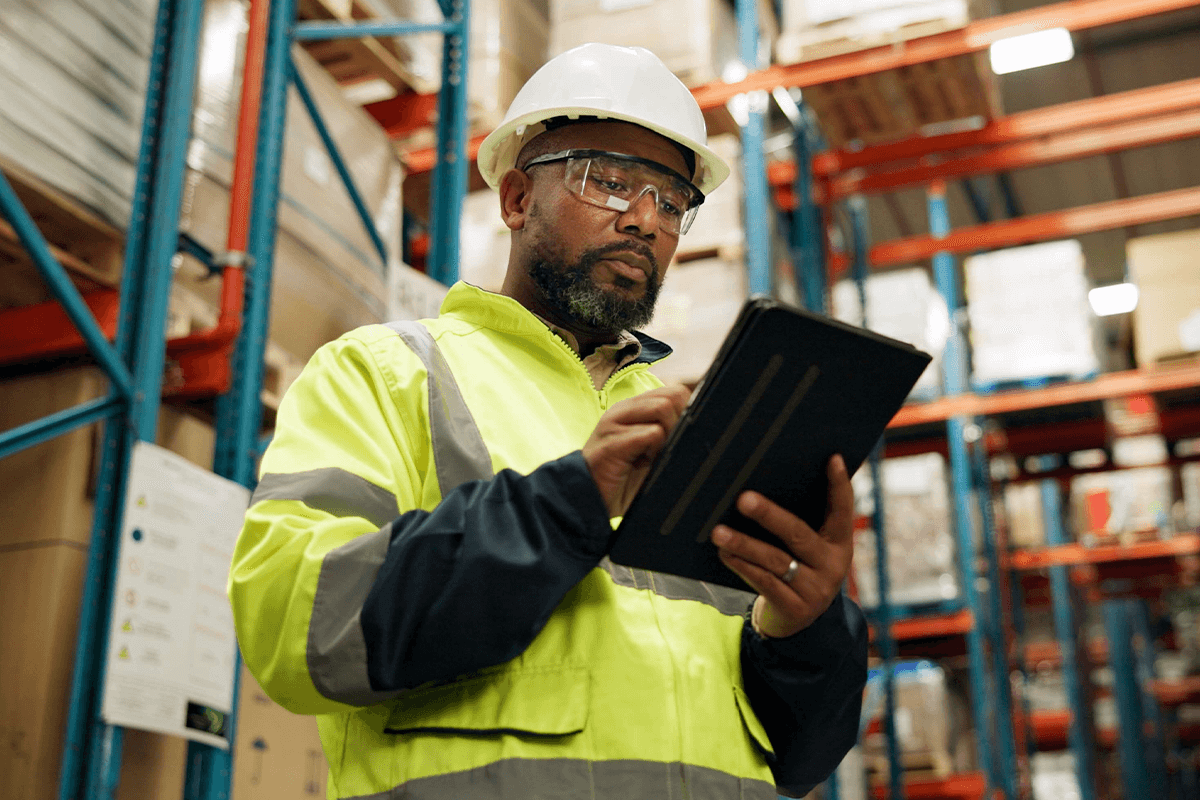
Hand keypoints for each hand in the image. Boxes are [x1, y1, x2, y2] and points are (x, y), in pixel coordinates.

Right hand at [582, 384, 691, 517]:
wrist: (587, 499)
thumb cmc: (621, 477)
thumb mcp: (650, 452)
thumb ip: (668, 435)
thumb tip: (702, 430)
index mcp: (635, 408)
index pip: (675, 391)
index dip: (687, 412)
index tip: (680, 438)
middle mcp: (625, 409)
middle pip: (674, 395)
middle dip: (681, 422)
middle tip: (667, 448)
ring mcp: (615, 422)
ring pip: (663, 408)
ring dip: (668, 435)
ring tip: (653, 456)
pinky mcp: (612, 442)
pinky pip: (651, 434)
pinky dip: (655, 451)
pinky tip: (641, 465)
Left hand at [710, 455, 854, 637]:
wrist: (799, 623)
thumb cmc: (798, 568)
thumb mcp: (809, 549)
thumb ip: (799, 522)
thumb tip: (762, 484)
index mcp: (840, 543)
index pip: (842, 510)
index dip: (839, 485)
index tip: (833, 459)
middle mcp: (833, 565)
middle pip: (798, 535)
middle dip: (769, 515)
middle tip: (743, 499)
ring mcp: (816, 590)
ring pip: (776, 561)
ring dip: (744, 544)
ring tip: (719, 532)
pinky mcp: (796, 608)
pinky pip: (765, 583)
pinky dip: (743, 566)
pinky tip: (725, 553)